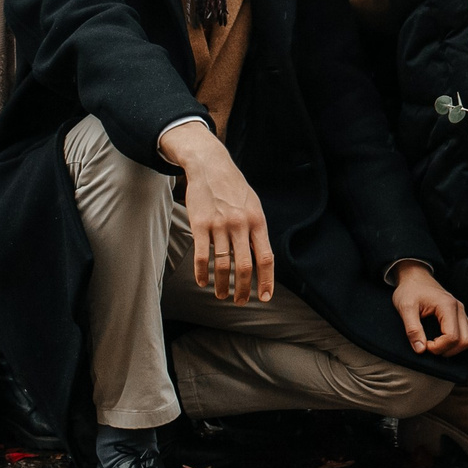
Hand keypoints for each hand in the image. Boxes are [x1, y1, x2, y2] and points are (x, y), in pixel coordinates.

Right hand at [159, 120, 274, 302]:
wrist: (211, 166)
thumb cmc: (235, 190)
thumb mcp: (254, 206)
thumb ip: (258, 231)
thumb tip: (263, 260)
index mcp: (258, 221)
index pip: (266, 258)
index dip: (266, 281)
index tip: (265, 298)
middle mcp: (241, 224)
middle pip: (244, 266)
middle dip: (243, 289)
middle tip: (240, 302)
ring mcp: (220, 224)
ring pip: (223, 264)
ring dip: (223, 285)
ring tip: (222, 295)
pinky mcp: (200, 224)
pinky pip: (202, 255)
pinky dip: (202, 273)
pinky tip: (203, 282)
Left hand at [392, 262, 467, 355]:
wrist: (415, 276)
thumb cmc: (410, 290)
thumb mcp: (405, 308)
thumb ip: (412, 329)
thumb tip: (420, 350)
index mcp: (447, 306)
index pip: (452, 336)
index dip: (438, 347)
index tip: (423, 345)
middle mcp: (459, 308)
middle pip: (465, 340)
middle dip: (447, 350)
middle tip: (430, 346)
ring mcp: (462, 312)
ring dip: (456, 348)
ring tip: (438, 346)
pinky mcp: (461, 315)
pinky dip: (461, 343)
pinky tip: (446, 342)